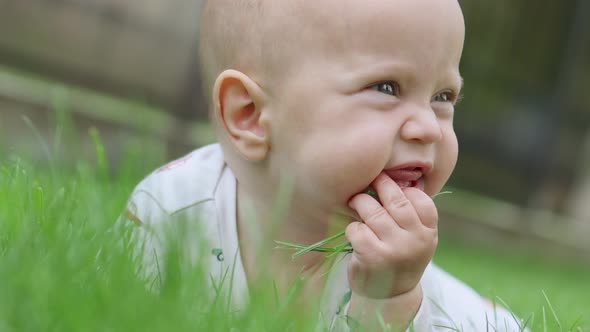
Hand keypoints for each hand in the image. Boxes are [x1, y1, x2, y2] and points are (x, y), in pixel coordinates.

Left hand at [346, 172, 437, 298]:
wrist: (389, 296)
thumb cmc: (400, 257)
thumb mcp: (415, 238)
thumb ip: (411, 213)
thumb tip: (395, 176)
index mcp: (428, 232)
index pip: (421, 198)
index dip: (404, 187)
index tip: (392, 185)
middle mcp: (415, 240)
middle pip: (396, 200)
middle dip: (380, 185)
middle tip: (370, 180)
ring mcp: (395, 249)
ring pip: (372, 211)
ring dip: (360, 203)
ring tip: (357, 203)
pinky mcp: (373, 256)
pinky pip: (357, 229)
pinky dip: (353, 228)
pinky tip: (356, 234)